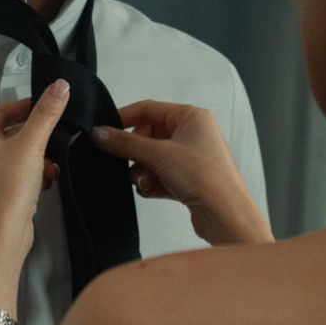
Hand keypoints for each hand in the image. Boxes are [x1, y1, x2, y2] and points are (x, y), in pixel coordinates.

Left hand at [0, 81, 69, 281]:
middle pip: (9, 134)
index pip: (2, 111)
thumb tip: (60, 85)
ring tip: (52, 165)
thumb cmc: (8, 186)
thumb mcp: (32, 144)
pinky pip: (14, 177)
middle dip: (35, 137)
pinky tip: (46, 182)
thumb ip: (46, 113)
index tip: (48, 107)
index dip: (26, 106)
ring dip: (36, 158)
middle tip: (55, 138)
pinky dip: (31, 176)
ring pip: (13, 157)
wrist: (1, 234)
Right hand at [92, 100, 272, 246]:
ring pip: (152, 158)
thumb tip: (100, 133)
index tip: (104, 131)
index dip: (124, 119)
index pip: (148, 109)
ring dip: (143, 172)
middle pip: (148, 136)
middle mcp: (193, 134)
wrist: (225, 215)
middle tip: (128, 165)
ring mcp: (191, 157)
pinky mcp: (189, 179)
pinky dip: (153, 183)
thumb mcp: (158, 154)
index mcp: (191, 117)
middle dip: (136, 154)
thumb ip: (125, 143)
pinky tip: (153, 191)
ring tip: (146, 183)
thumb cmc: (204, 177)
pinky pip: (160, 175)